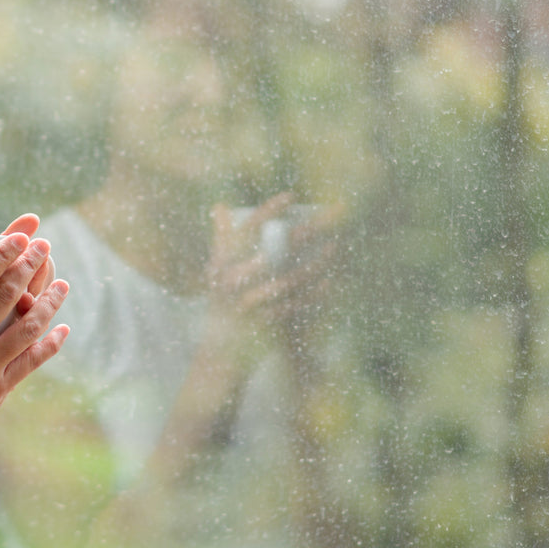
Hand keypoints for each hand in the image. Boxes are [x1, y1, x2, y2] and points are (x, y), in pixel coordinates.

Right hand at [0, 233, 69, 464]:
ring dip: (49, 302)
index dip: (1, 253)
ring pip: (28, 327)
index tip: (18, 236)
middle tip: (43, 246)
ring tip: (62, 283)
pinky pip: (32, 361)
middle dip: (29, 265)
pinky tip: (62, 329)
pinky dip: (51, 343)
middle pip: (6, 296)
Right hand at [206, 194, 340, 342]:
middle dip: (305, 232)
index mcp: (221, 261)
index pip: (246, 229)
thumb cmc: (219, 302)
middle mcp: (231, 280)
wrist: (218, 352)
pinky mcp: (264, 323)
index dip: (268, 210)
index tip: (292, 196)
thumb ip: (220, 237)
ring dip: (314, 264)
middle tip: (329, 219)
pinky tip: (330, 282)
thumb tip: (220, 205)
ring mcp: (248, 303)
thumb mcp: (214, 269)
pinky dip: (313, 294)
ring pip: (288, 280)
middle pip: (275, 249)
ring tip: (334, 248)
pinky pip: (294, 305)